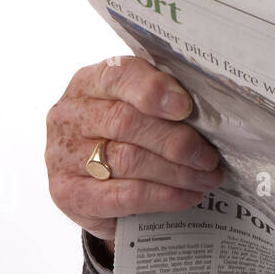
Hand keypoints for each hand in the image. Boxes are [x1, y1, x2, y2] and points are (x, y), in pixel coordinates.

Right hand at [46, 57, 223, 252]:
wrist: (93, 180)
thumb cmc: (128, 132)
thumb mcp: (141, 106)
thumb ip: (166, 98)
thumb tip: (212, 109)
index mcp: (89, 82)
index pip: (118, 76)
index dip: (154, 90)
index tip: (186, 108)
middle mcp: (69, 115)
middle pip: (127, 123)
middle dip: (177, 141)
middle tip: (210, 157)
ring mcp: (62, 156)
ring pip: (129, 161)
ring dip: (177, 172)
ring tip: (207, 178)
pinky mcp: (68, 193)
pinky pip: (123, 196)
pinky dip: (162, 197)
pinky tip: (187, 196)